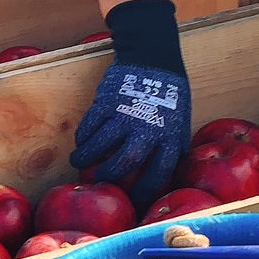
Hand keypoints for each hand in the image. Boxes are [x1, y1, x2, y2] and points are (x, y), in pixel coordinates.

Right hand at [69, 64, 191, 204]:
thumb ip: (173, 147)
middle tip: (100, 179)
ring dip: (86, 157)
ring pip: (100, 145)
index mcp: (170, 136)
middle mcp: (147, 128)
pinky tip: (81, 142)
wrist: (153, 58)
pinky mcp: (107, 101)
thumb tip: (167, 175)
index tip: (132, 200)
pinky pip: (90, 125)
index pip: (157, 174)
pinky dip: (82, 136)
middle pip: (125, 163)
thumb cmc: (169, 95)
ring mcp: (125, 114)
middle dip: (109, 176)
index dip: (143, 192)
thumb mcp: (180, 122)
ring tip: (79, 162)